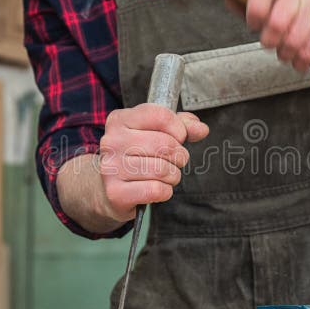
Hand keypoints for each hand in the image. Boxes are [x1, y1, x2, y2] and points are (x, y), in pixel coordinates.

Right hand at [96, 104, 208, 222]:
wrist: (107, 189)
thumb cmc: (136, 156)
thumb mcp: (155, 132)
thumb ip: (181, 126)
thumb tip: (201, 129)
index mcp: (119, 120)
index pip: (160, 116)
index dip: (179, 129)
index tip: (178, 138)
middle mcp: (111, 141)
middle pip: (165, 145)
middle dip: (180, 156)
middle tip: (175, 161)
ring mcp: (111, 168)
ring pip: (162, 170)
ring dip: (173, 175)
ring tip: (166, 175)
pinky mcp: (115, 193)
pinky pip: (156, 190)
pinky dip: (165, 191)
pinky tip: (157, 189)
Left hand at [245, 0, 309, 71]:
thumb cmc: (304, 10)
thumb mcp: (277, 0)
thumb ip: (251, 1)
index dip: (255, 9)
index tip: (254, 25)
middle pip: (277, 20)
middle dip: (270, 40)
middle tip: (271, 44)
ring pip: (292, 38)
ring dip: (286, 53)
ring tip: (286, 53)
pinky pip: (308, 48)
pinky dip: (301, 60)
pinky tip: (300, 59)